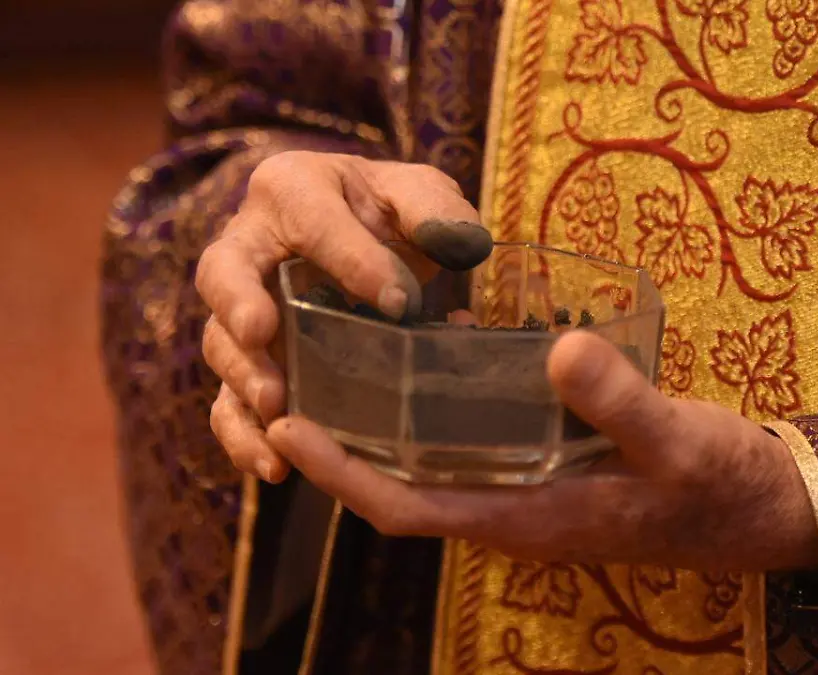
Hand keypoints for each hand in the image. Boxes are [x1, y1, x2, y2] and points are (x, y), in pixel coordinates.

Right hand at [198, 151, 492, 483]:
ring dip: (243, 378)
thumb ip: (436, 209)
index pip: (313, 221)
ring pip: (220, 342)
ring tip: (276, 409)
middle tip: (262, 333)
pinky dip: (242, 435)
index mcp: (292, 189)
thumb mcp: (419, 194)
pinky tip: (272, 467)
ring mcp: (240, 309)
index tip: (397, 301)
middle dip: (239, 304)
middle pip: (223, 272)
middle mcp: (249, 246)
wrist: (367, 235)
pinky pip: (227, 400)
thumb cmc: (390, 211)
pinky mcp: (248, 361)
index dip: (352, 258)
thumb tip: (462, 245)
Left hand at [266, 330, 817, 572]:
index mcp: (529, 517)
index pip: (408, 508)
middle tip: (300, 380)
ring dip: (388, 432)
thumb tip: (557, 346)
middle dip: (346, 450)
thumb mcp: (678, 439)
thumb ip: (619, 401)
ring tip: (347, 365)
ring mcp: (533, 495)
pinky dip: (444, 415)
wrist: (761, 508)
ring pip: (438, 470)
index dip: (343, 474)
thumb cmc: (720, 485)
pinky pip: (479, 448)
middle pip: (406, 489)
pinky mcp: (554, 473)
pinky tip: (441, 360)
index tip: (291, 425)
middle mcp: (516, 511)